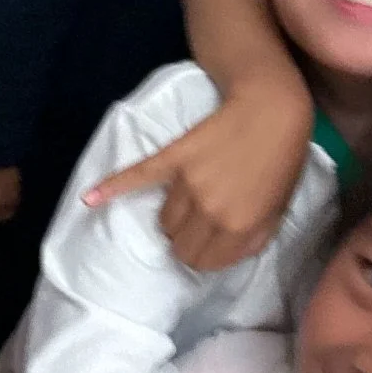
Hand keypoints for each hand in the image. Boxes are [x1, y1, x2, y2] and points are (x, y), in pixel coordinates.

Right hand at [81, 79, 312, 270]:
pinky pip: (138, 177)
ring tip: (189, 205)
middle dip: (187, 243)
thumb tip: (223, 257)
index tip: (211, 247)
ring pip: (164, 221)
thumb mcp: (279, 211)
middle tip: (200, 230)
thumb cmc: (283, 162)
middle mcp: (210, 210)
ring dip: (174, 221)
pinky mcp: (172, 158)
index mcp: (239, 228)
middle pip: (179, 246)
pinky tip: (89, 199)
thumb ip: (252, 240)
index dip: (206, 257)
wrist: (271, 110)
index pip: (203, 262)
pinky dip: (112, 187)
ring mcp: (188, 183)